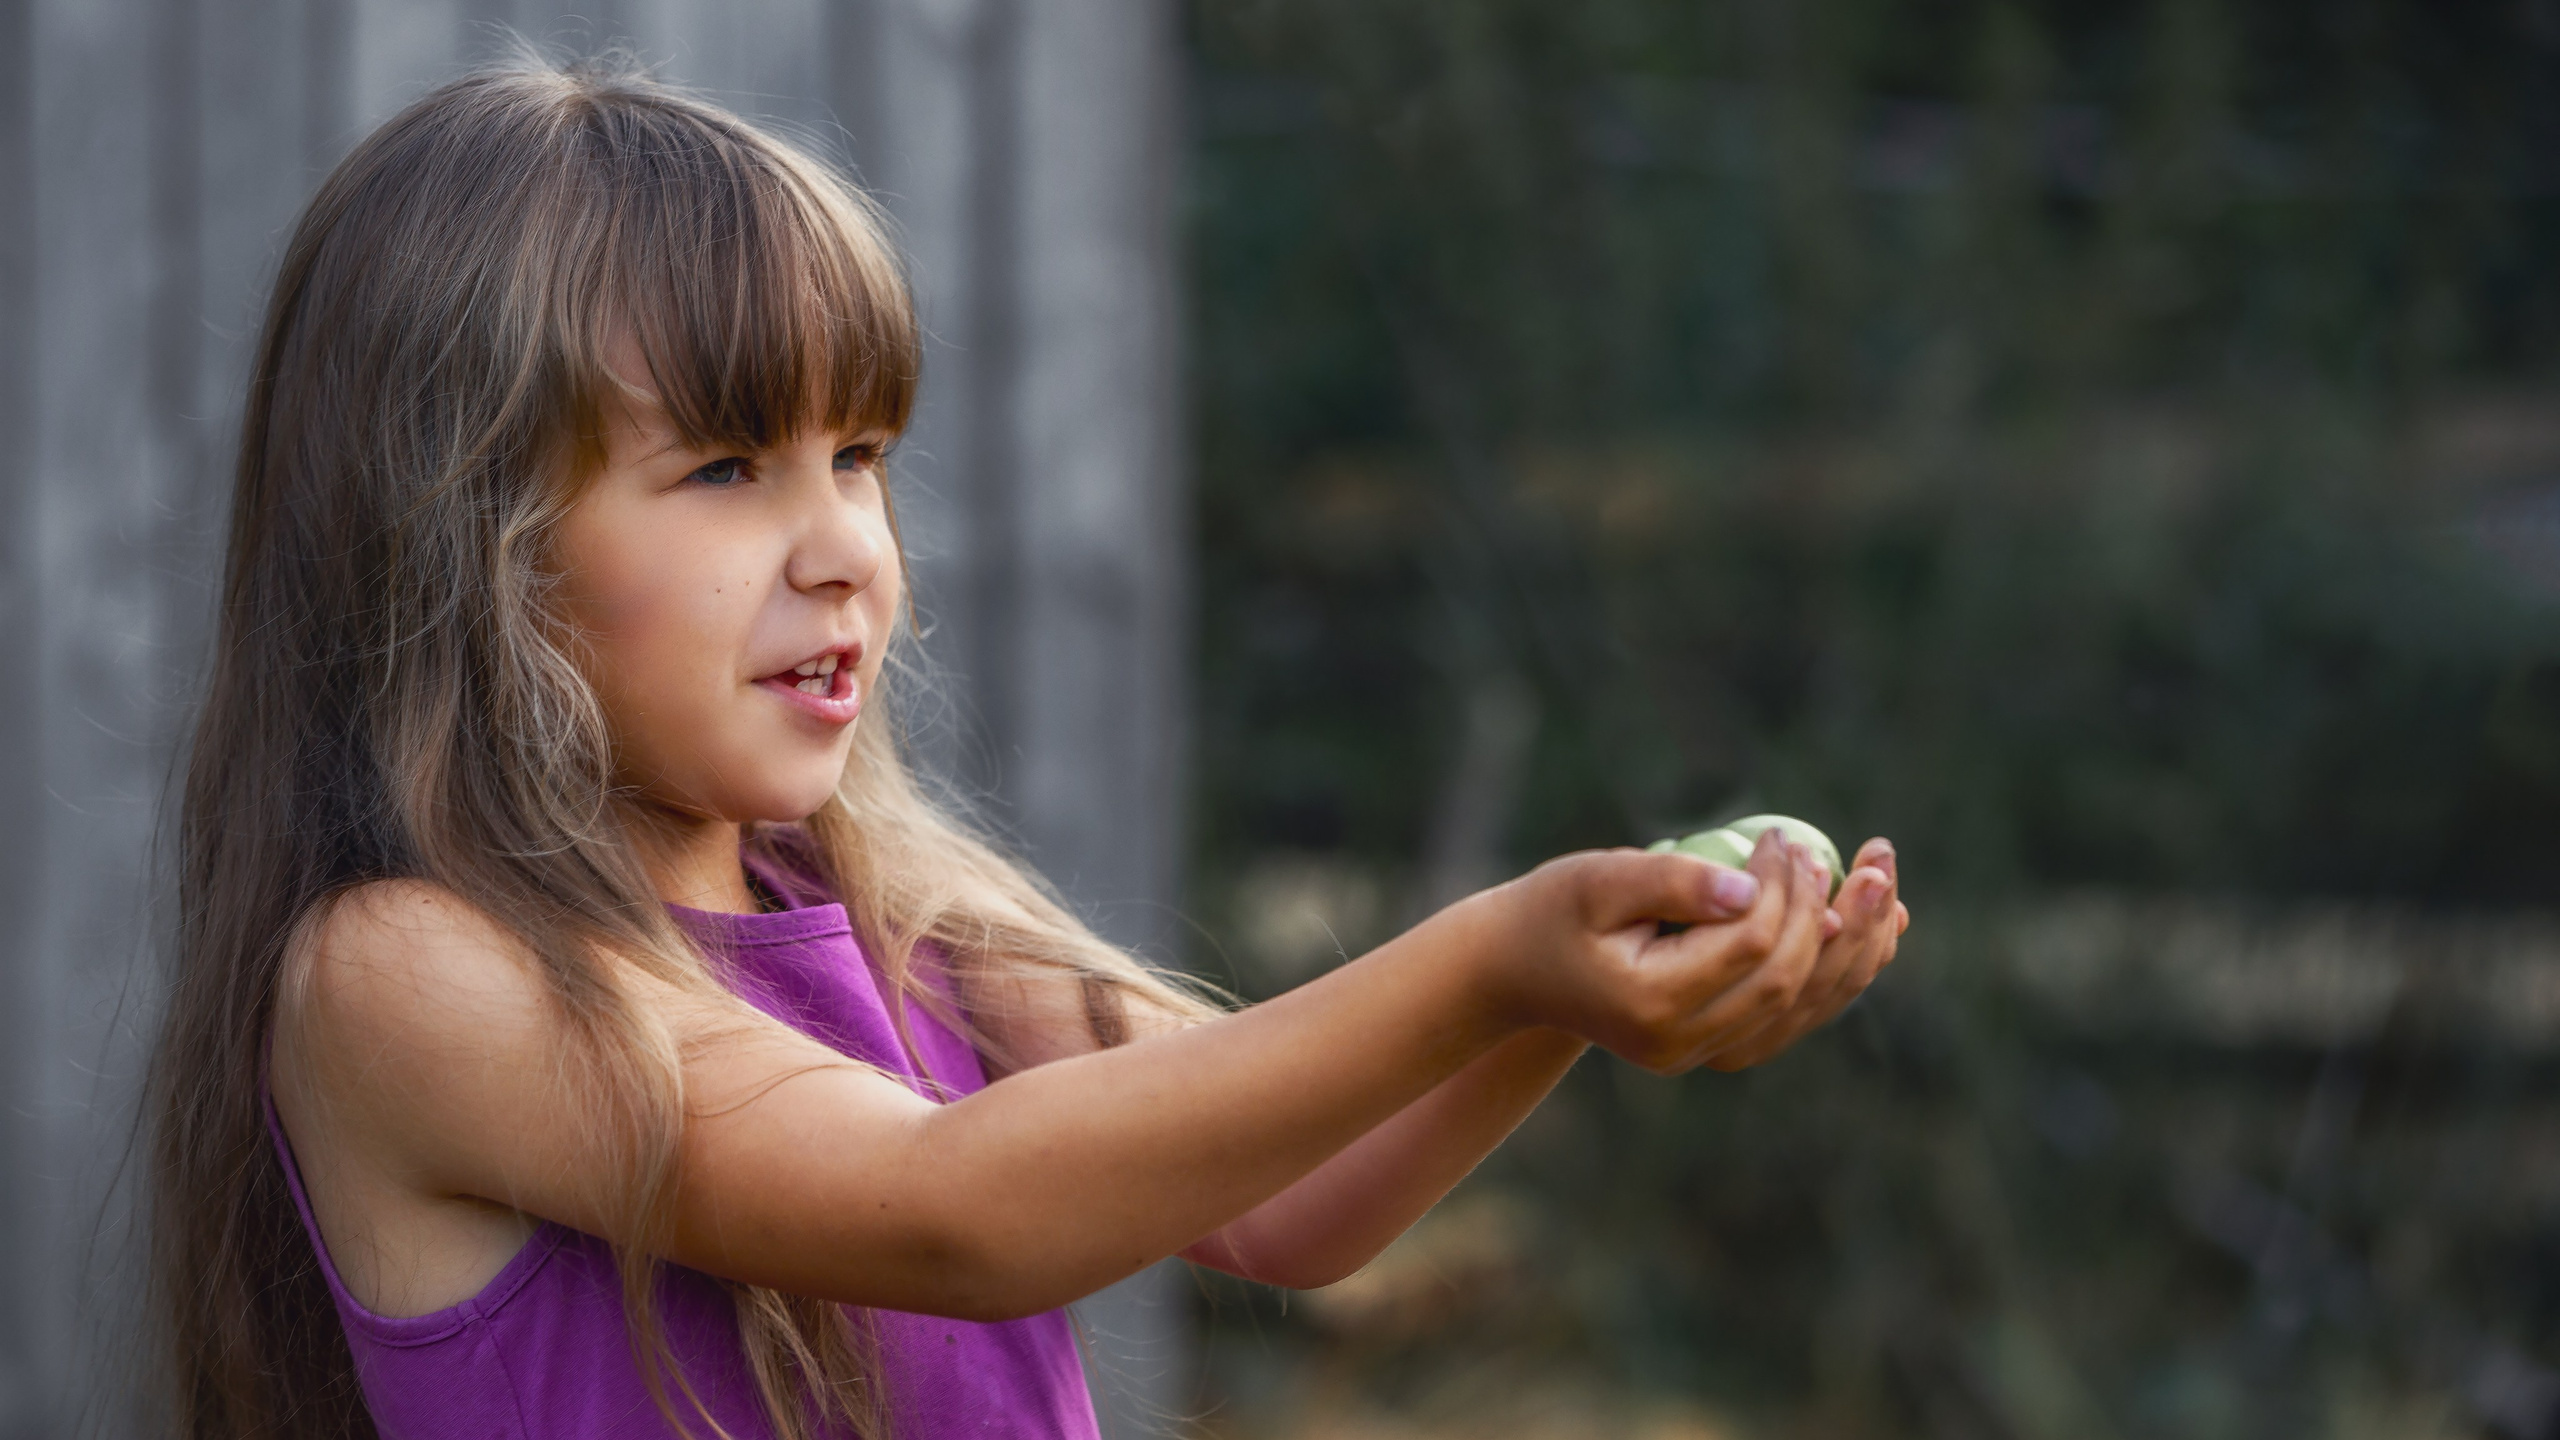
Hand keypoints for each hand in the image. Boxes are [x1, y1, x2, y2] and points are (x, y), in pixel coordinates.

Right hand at [1468, 828, 1834, 1073]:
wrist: (1517, 970)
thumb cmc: (1552, 910)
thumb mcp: (1597, 879)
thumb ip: (1671, 880)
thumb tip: (1752, 885)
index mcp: (1651, 1006)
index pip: (1747, 946)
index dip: (1784, 888)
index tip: (1784, 836)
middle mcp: (1681, 1046)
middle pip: (1785, 981)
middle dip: (1836, 915)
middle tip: (1867, 856)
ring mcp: (1701, 1054)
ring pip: (1801, 1006)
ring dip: (1855, 949)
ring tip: (1888, 889)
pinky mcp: (1717, 1046)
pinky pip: (1793, 1014)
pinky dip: (1836, 972)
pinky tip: (1868, 927)